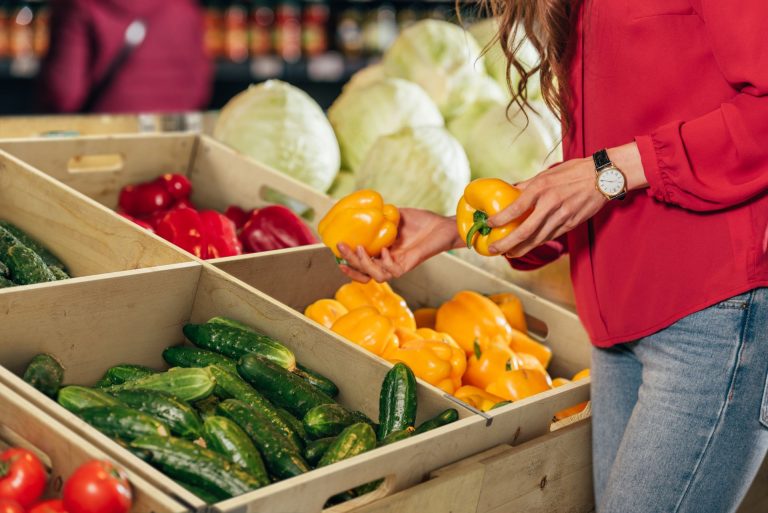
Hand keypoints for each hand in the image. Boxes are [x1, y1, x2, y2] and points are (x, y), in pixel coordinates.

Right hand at [337, 208, 462, 282]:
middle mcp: (387, 262)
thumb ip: (379, 215)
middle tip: (341, 246)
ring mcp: (397, 266)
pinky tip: (384, 249)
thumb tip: (362, 207)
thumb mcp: (394, 215)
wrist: (442, 226)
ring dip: (364, 264)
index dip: (347, 263)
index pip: (360, 265)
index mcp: (381, 253)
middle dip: (350, 261)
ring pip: (376, 276)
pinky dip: (385, 262)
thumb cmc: (420, 221)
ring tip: (360, 249)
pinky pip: (392, 271)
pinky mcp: (408, 266)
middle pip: (363, 272)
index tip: (336, 252)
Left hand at [487, 143, 646, 257]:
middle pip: (524, 231)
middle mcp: (550, 204)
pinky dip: (537, 243)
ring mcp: (562, 216)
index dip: (500, 219)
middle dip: (506, 243)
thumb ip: (528, 185)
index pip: (515, 208)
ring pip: (538, 239)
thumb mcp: (547, 174)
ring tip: (508, 253)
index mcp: (541, 188)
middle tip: (493, 249)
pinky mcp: (571, 224)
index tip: (489, 224)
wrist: (603, 176)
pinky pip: (550, 237)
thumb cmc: (573, 171)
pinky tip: (527, 246)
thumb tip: (510, 191)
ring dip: (521, 248)